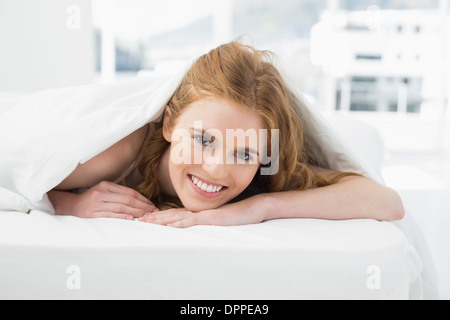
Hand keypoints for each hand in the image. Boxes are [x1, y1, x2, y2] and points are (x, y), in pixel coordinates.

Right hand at [70, 181, 157, 219]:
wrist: (71, 206)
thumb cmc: (92, 199)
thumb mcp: (104, 191)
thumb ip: (119, 194)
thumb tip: (140, 201)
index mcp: (106, 185)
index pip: (129, 192)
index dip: (143, 199)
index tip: (152, 205)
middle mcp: (102, 192)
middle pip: (127, 199)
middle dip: (143, 206)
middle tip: (153, 211)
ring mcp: (96, 203)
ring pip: (121, 207)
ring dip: (136, 212)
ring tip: (146, 216)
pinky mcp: (92, 214)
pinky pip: (110, 215)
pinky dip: (122, 217)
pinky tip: (131, 218)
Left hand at [138, 194, 269, 227]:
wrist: (253, 208)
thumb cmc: (237, 215)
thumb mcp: (218, 219)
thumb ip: (206, 221)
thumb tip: (198, 224)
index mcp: (199, 212)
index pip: (175, 214)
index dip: (160, 216)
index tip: (146, 218)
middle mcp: (198, 212)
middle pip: (172, 214)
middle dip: (155, 217)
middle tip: (139, 219)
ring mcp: (203, 214)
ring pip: (177, 217)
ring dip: (161, 220)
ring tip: (146, 222)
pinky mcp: (210, 218)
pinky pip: (192, 221)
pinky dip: (178, 223)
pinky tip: (169, 225)